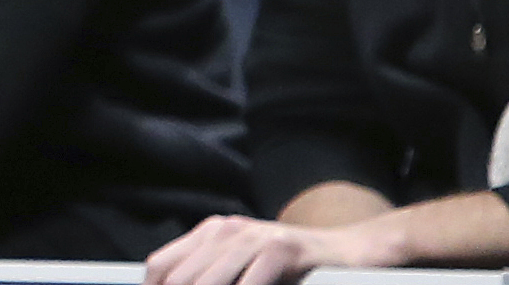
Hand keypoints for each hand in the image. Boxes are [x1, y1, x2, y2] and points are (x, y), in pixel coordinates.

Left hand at [144, 212, 374, 284]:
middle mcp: (227, 230)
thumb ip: (212, 276)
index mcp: (212, 233)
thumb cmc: (291, 266)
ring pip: (209, 282)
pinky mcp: (283, 249)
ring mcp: (255, 237)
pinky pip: (249, 284)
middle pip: (181, 278)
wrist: (346, 250)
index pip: (162, 265)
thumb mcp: (244, 266)